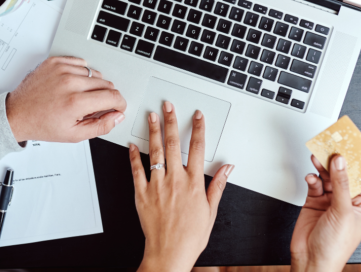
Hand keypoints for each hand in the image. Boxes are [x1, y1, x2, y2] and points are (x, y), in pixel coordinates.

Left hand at [6, 56, 126, 142]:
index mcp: (76, 102)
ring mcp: (61, 70)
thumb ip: (101, 126)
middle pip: (106, 83)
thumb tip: (117, 116)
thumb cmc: (42, 124)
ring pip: (94, 73)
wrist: (17, 114)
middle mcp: (70, 83)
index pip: (113, 96)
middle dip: (106, 96)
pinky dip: (81, 73)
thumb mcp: (74, 135)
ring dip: (92, 85)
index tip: (117, 107)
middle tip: (93, 106)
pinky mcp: (55, 62)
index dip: (120, 103)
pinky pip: (80, 63)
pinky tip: (72, 84)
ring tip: (79, 95)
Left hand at [129, 102, 234, 271]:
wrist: (169, 253)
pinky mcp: (142, 194)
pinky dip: (134, 156)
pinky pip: (136, 170)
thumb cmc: (190, 236)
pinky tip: (133, 144)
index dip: (198, 129)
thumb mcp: (211, 211)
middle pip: (174, 144)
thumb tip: (227, 168)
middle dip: (171, 122)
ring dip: (154, 131)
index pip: (198, 149)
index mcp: (193, 183)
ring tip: (151, 116)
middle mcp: (175, 180)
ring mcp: (157, 186)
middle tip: (168, 106)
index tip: (197, 116)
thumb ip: (218, 186)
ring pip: (155, 152)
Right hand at [290, 155, 360, 271]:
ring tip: (317, 156)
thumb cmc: (335, 246)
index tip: (351, 145)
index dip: (356, 162)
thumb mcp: (343, 212)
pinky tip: (310, 177)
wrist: (312, 261)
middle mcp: (346, 201)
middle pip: (342, 174)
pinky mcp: (313, 202)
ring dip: (322, 167)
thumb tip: (341, 162)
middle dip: (336, 161)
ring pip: (327, 176)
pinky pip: (314, 184)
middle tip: (330, 146)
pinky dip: (311, 178)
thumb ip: (341, 184)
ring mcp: (329, 201)